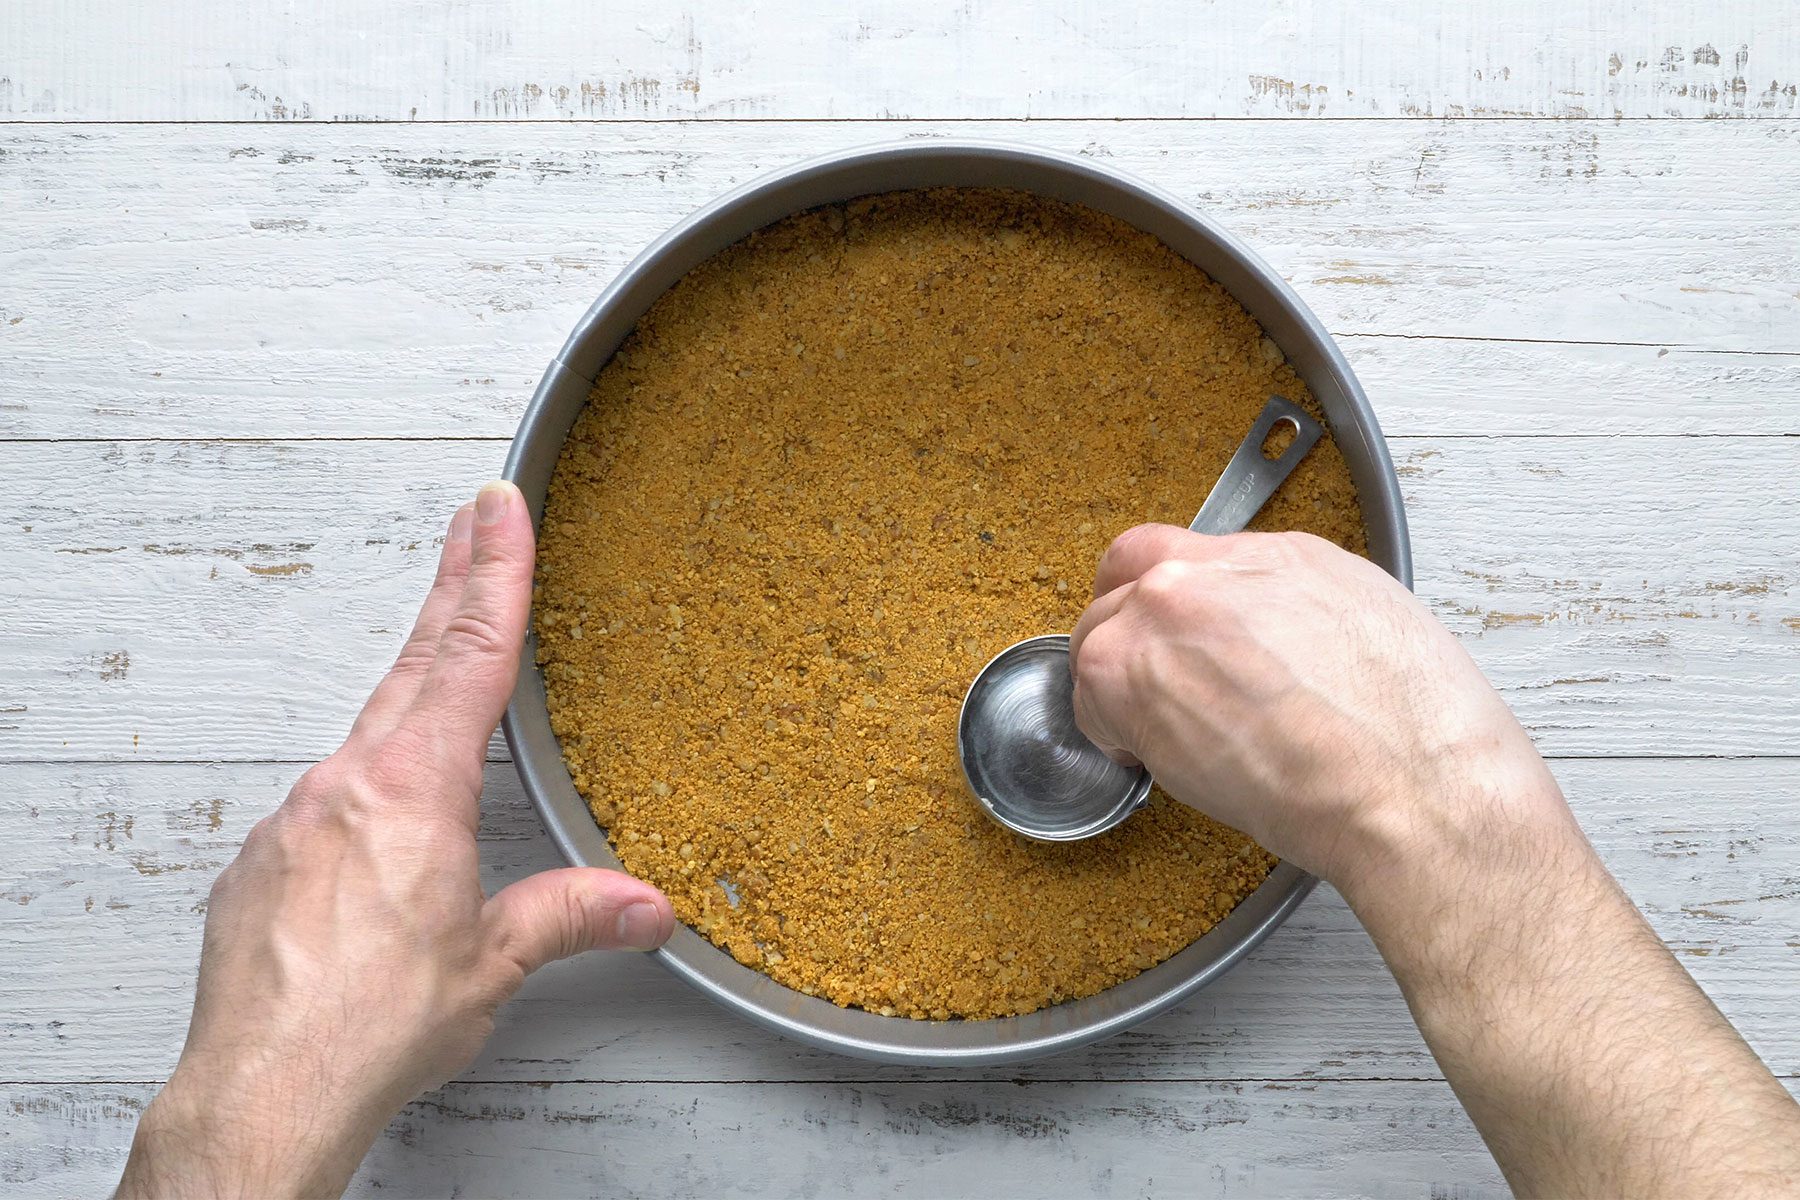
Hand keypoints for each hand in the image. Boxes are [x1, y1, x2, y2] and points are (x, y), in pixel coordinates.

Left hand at [118, 481, 674, 1199]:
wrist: (263, 1090)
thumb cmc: (368, 1026)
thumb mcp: (493, 965)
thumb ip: (570, 916)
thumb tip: (643, 906)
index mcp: (414, 792)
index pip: (470, 656)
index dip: (494, 574)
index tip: (498, 511)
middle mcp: (346, 787)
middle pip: (412, 664)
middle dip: (450, 587)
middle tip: (469, 524)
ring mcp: (293, 821)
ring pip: (365, 737)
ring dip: (409, 700)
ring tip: (441, 680)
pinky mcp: (261, 865)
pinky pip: (323, 806)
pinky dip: (361, 795)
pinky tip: (378, 831)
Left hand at [1070, 525, 1799, 1195]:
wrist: (1416, 789)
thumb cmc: (1421, 733)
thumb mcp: (1373, 624)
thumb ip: (1293, 608)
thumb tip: (1264, 631)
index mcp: (1277, 553)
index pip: (1173, 549)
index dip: (1158, 596)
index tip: (1162, 630)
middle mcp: (1211, 572)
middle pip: (1124, 588)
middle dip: (1136, 643)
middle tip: (1162, 695)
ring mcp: (1164, 619)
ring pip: (1098, 641)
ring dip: (1120, 690)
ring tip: (1170, 737)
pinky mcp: (1131, 681)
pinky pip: (1091, 701)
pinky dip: (1112, 733)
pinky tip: (1163, 760)